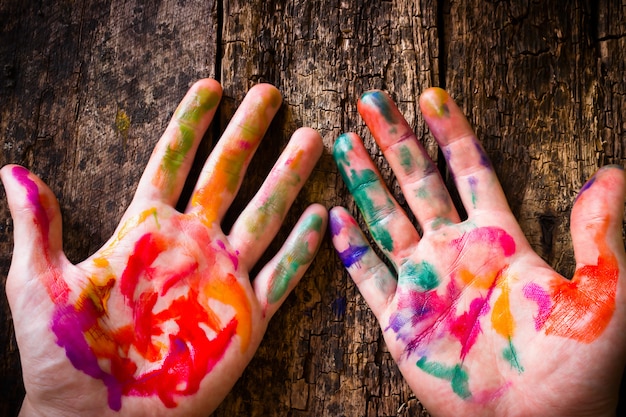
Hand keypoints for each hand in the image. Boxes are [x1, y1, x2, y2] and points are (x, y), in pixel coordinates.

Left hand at [1, 79, 326, 416]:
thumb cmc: (67, 356)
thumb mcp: (40, 285)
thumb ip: (39, 227)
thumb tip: (12, 170)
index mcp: (146, 229)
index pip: (173, 161)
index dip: (191, 123)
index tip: (211, 87)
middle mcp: (192, 243)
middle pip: (227, 175)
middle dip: (249, 133)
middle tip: (270, 95)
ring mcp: (223, 276)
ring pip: (265, 215)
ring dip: (288, 178)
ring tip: (311, 140)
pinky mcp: (248, 316)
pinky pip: (282, 275)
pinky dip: (302, 248)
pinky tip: (321, 216)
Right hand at [330, 88, 625, 416]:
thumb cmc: (577, 368)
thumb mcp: (603, 295)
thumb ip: (601, 233)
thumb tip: (612, 173)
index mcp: (499, 239)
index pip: (469, 168)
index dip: (450, 130)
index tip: (431, 94)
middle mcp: (456, 251)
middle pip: (418, 183)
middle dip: (394, 141)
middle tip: (370, 102)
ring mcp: (425, 283)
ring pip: (387, 219)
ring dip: (365, 182)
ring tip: (343, 144)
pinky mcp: (401, 320)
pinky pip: (368, 276)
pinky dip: (349, 249)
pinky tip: (332, 218)